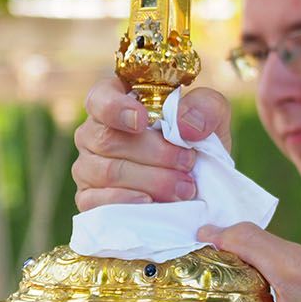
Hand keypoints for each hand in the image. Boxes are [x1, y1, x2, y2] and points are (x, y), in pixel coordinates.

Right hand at [71, 77, 232, 209]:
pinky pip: (95, 201)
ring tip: (185, 187)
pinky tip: (150, 202)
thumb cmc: (198, 143)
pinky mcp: (89, 199)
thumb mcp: (212, 117)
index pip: (100, 98)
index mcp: (119, 102)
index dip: (115, 108)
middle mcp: (95, 132)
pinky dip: (126, 201)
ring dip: (152, 180)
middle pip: (108, 139)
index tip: (142, 121)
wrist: (203, 187)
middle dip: (155, 153)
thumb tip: (185, 124)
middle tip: (188, 162)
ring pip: (108, 171)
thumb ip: (206, 107)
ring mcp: (88, 167)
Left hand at [199, 223, 300, 301]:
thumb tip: (213, 234)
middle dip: (231, 273)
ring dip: (246, 283)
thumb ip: (250, 244)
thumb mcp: (300, 265)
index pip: (206, 297)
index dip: (212, 265)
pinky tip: (285, 286)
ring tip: (281, 271)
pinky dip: (259, 296)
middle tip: (259, 253)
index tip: (222, 242)